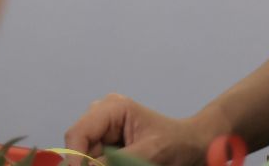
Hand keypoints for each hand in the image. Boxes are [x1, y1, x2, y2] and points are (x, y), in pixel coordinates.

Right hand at [64, 93, 216, 164]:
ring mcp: (103, 132)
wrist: (194, 146)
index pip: (78, 133)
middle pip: (79, 149)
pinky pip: (97, 163)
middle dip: (89, 165)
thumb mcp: (149, 154)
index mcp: (112, 108)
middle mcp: (102, 116)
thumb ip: (116, 163)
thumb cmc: (178, 144)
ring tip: (132, 163)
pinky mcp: (107, 146)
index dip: (74, 158)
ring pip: (87, 160)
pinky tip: (127, 165)